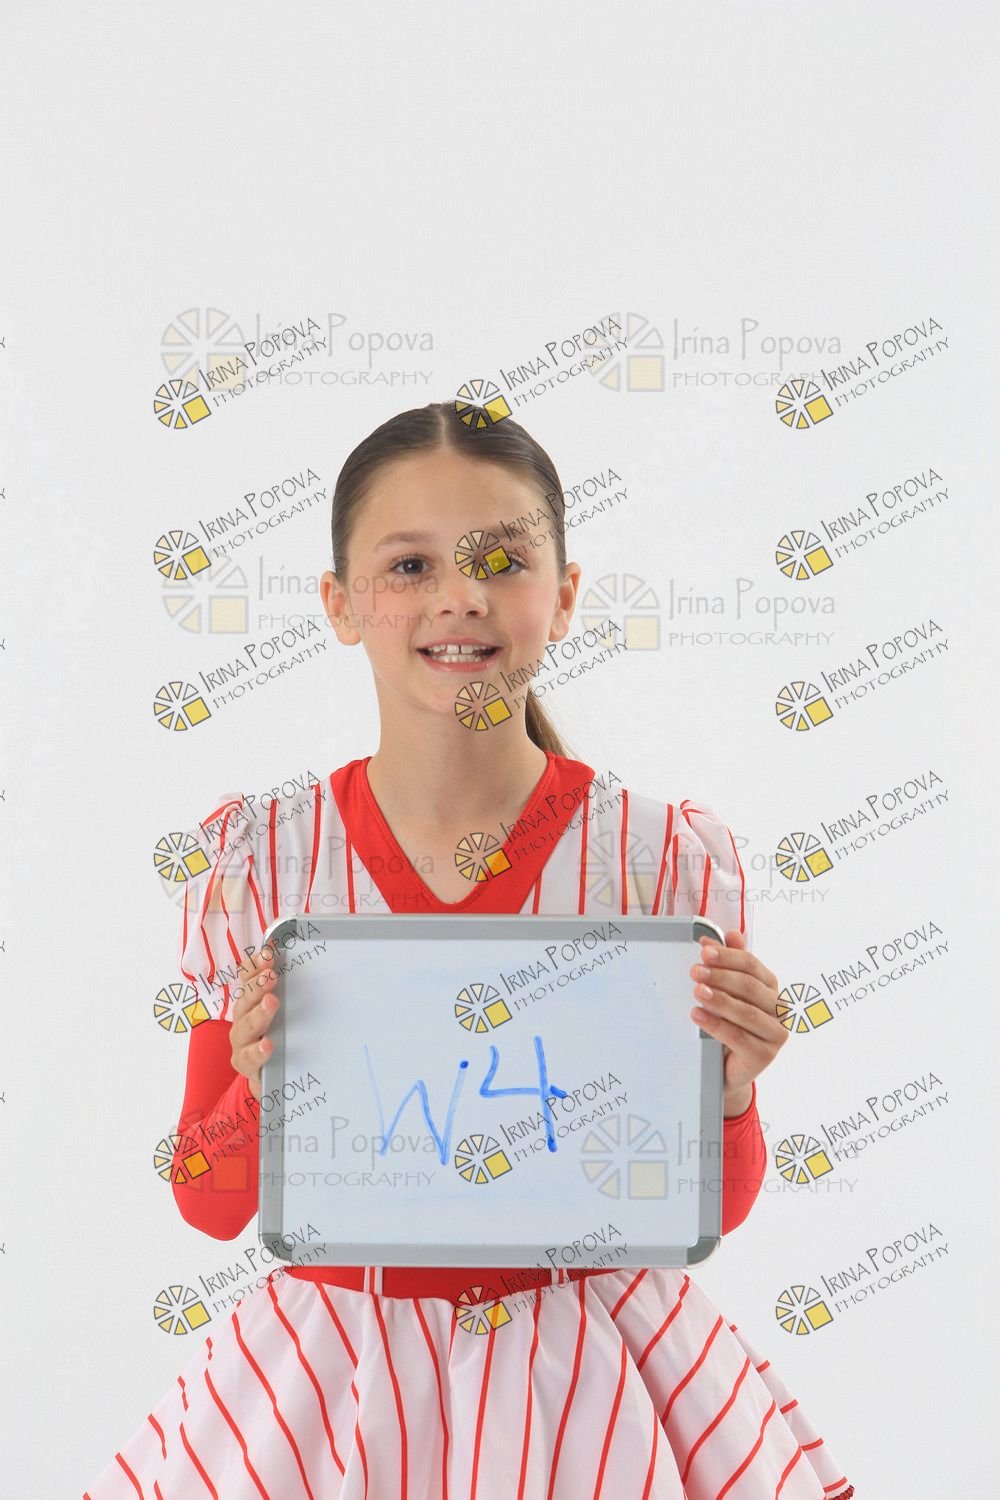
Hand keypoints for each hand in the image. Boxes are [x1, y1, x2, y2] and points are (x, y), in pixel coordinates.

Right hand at [229, 945, 280, 1101]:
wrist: (270, 1074)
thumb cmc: (277, 1034)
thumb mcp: (284, 1009)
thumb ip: (290, 985)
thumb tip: (303, 954)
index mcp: (250, 1000)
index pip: (247, 978)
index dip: (255, 965)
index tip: (268, 954)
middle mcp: (242, 1018)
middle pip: (245, 1000)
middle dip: (257, 986)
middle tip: (270, 976)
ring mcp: (242, 1042)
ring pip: (246, 1026)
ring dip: (259, 1013)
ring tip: (271, 1002)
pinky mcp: (246, 1064)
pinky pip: (249, 1057)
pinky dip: (258, 1051)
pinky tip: (268, 1044)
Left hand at [689, 929, 785, 1114]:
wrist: (725, 1069)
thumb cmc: (728, 1025)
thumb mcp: (727, 993)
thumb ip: (730, 964)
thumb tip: (731, 933)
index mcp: (770, 987)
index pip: (751, 966)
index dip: (728, 956)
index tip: (704, 950)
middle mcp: (779, 1009)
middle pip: (749, 987)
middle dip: (721, 976)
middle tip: (695, 970)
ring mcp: (776, 1033)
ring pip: (746, 1012)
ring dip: (720, 1000)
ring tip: (697, 991)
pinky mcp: (765, 1054)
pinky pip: (739, 1036)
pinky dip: (716, 1024)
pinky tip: (698, 1015)